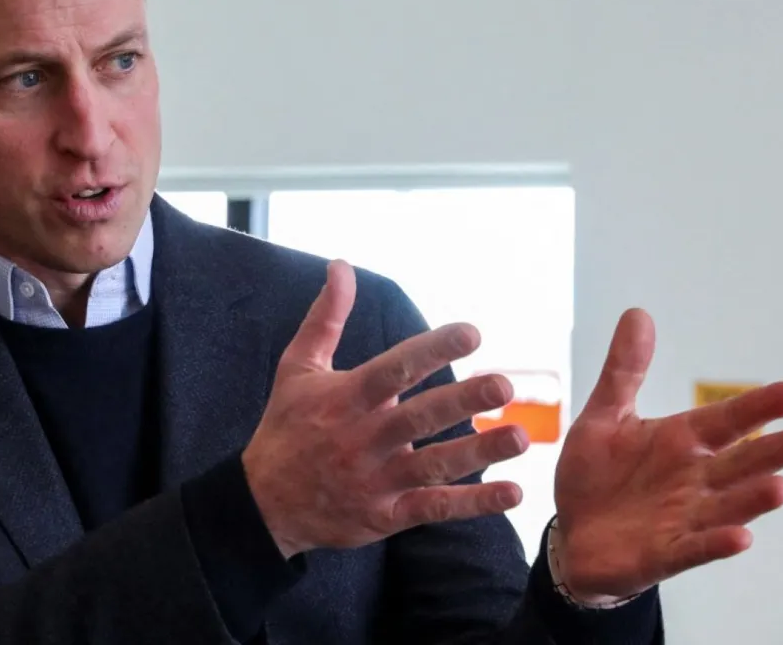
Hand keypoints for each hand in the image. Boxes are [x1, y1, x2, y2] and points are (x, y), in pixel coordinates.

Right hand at [242, 260, 529, 558]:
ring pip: (433, 465)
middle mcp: (362, 439)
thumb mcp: (298, 368)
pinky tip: (510, 492)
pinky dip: (473, 503)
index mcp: (345, 399)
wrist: (263, 503)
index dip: (432, 351)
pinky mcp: (385, 515)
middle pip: (418, 418)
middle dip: (461, 401)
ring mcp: (375, 480)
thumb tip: (341, 266)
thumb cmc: (286, 427)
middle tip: (504, 385)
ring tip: (520, 437)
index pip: (393, 369)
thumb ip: (326, 317)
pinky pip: (433, 508)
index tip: (471, 333)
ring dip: (478, 451)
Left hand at [553, 309, 782, 602]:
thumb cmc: (596, 476)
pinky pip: (694, 548)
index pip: (729, 419)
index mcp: (682, 441)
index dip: (763, 406)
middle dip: (774, 452)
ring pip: (726, 506)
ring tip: (781, 486)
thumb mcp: (604, 416)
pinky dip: (715, 543)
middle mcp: (693, 479)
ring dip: (752, 499)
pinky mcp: (664, 553)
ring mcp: (683, 518)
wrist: (571, 535)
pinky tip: (739, 538)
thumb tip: (638, 313)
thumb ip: (625, 370)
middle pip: (741, 463)